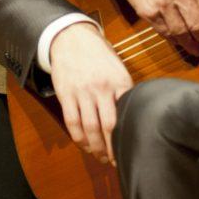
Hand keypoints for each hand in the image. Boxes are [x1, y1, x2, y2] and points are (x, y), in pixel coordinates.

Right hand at [49, 22, 132, 164]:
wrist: (72, 38)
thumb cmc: (99, 56)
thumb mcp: (118, 68)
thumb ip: (124, 91)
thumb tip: (132, 115)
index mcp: (119, 82)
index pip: (126, 115)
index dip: (128, 136)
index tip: (131, 150)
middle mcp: (101, 88)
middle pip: (109, 126)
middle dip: (112, 148)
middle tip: (115, 161)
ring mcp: (82, 92)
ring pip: (89, 128)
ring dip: (95, 147)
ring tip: (101, 157)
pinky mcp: (66, 94)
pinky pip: (72, 122)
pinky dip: (78, 138)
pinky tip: (84, 145)